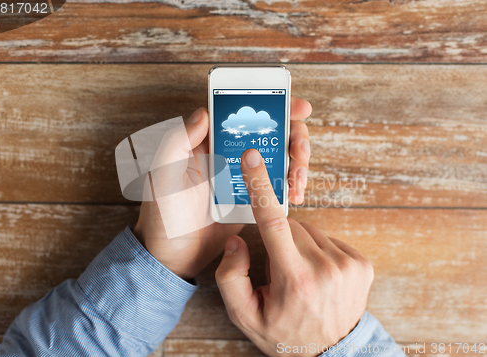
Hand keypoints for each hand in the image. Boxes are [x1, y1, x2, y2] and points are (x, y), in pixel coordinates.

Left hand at [133, 97, 311, 279]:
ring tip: (298, 180)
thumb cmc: (162, 215)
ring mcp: (243, 178)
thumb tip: (204, 113)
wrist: (173, 257)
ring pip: (279, 158)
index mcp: (208, 143)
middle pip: (270, 134)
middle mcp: (228, 155)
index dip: (272, 107)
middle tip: (299, 151)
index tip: (297, 108)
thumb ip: (177, 141)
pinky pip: (277, 185)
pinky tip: (295, 194)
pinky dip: (291, 186)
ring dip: (297, 163)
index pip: (243, 115)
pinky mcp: (252, 199)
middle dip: (294, 137)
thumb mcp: (163, 175)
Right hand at [215, 149, 373, 355]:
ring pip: (310, 231)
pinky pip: (328, 239)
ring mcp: (349, 264)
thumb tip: (238, 239)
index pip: (273, 223)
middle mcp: (326, 267)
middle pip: (290, 226)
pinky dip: (317, 249)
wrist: (330, 353)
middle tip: (280, 270)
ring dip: (298, 245)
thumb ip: (231, 277)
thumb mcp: (244, 315)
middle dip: (279, 240)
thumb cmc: (283, 333)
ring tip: (300, 275)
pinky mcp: (362, 263)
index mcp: (295, 279)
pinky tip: (317, 273)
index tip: (252, 158)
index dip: (260, 186)